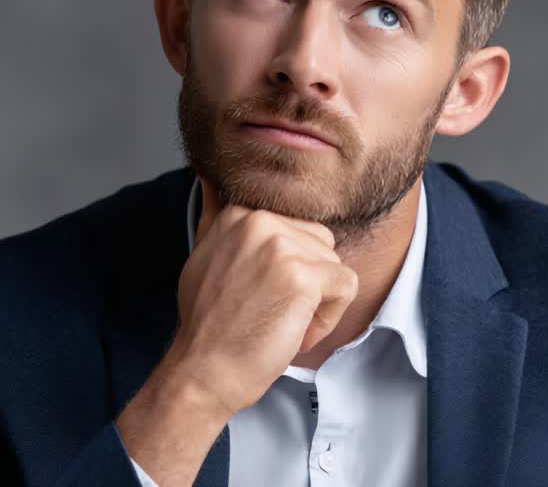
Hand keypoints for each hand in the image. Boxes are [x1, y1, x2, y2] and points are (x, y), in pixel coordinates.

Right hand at [115, 176, 358, 485]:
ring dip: (318, 300)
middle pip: (320, 242)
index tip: (257, 291)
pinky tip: (294, 330)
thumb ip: (214, 213)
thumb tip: (209, 176)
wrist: (202, 371)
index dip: (284, 267)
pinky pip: (346, 287)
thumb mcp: (204, 253)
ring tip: (279, 319)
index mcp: (239, 212)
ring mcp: (281, 245)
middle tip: (269, 310)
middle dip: (306, 281)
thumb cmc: (208, 324)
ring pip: (334, 264)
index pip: (295, 226)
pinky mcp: (303, 275)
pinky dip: (328, 317)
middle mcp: (259, 220)